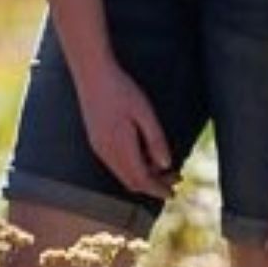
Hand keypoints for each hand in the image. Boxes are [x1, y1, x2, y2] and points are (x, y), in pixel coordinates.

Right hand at [76, 64, 176, 201]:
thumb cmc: (121, 90)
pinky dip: (132, 167)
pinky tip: (144, 156)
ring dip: (143, 176)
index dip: (158, 189)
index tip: (174, 192)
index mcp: (119, 147)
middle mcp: (106, 152)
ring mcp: (98, 147)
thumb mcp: (145, 113)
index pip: (140, 179)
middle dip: (153, 185)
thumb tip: (166, 165)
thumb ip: (155, 140)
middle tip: (175, 179)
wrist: (92, 74)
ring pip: (123, 174)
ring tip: (164, 169)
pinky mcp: (96, 140)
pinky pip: (115, 164)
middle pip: (131, 181)